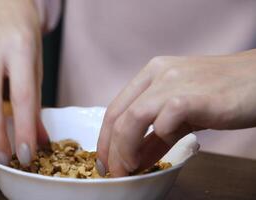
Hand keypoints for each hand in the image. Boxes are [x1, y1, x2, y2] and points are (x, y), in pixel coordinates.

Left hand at [96, 49, 255, 176]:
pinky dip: (159, 137)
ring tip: (127, 169)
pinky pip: (164, 120)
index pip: (115, 108)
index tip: (106, 161)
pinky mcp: (192, 95)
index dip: (104, 138)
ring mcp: (174, 81)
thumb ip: (157, 137)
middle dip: (110, 149)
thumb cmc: (222, 95)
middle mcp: (157, 73)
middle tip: (113, 171)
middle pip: (118, 115)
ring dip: (124, 149)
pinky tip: (168, 143)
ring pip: (132, 117)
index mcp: (151, 74)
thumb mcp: (182, 115)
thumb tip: (134, 160)